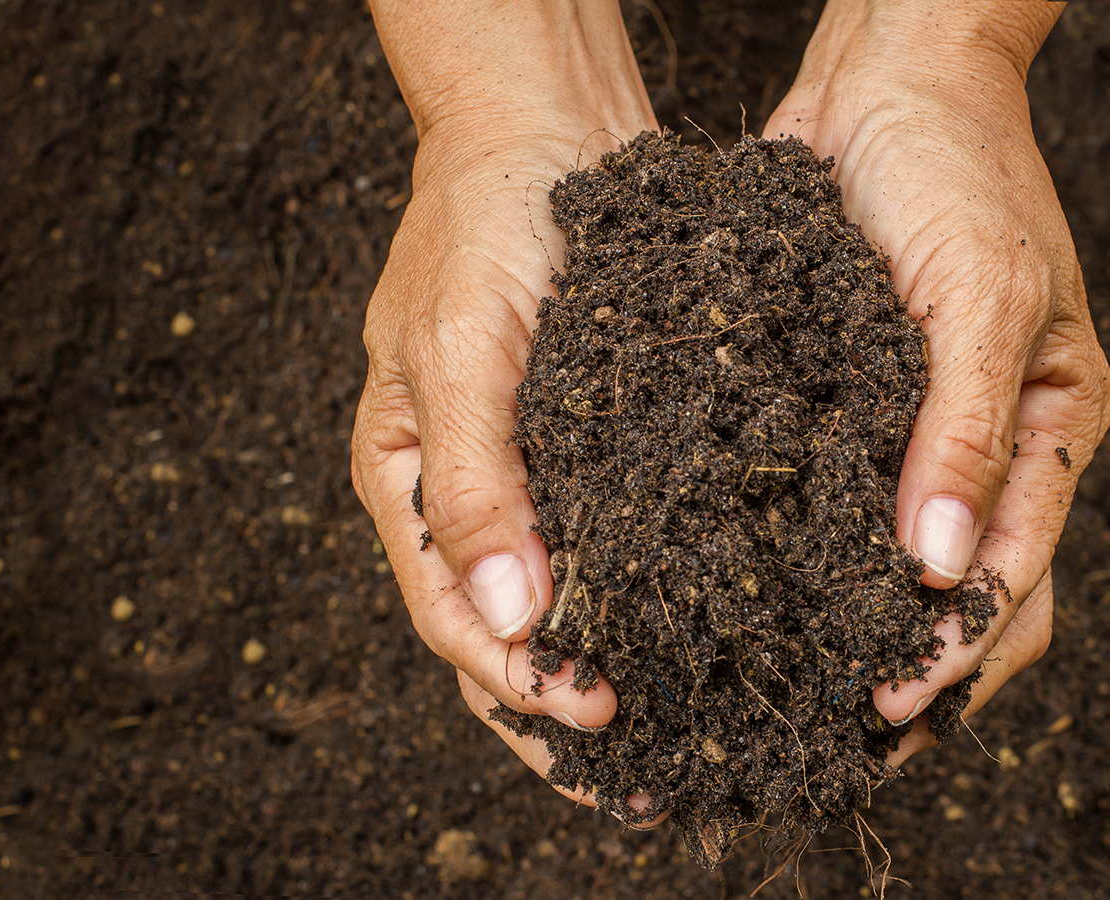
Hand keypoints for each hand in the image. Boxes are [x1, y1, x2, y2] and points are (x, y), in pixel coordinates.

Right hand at [352, 0, 659, 817]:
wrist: (542, 126)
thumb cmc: (482, 224)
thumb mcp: (461, 349)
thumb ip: (473, 488)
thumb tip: (512, 624)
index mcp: (405, 483)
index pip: (453, 619)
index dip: (521, 683)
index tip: (598, 720)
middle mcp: (467, 496)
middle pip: (506, 638)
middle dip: (564, 716)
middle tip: (640, 785)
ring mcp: (530, 475)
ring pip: (566, 605)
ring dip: (612, 673)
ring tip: (678, 741)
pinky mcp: (593, 448)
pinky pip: (616, 544)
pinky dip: (649, 598)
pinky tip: (704, 634)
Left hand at [763, 0, 1109, 761]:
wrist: (893, 78)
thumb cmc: (961, 169)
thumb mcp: (985, 293)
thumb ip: (971, 430)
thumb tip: (948, 567)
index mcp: (1055, 427)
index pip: (1020, 574)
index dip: (958, 653)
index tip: (886, 713)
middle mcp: (991, 446)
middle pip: (969, 598)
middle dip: (913, 675)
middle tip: (831, 741)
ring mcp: (920, 432)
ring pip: (896, 569)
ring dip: (855, 635)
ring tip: (785, 701)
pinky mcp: (851, 407)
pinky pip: (833, 504)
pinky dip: (805, 560)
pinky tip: (748, 600)